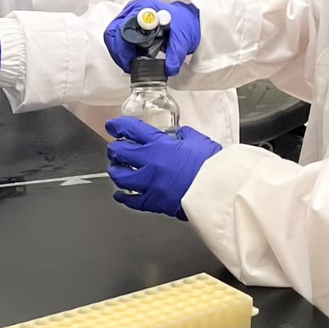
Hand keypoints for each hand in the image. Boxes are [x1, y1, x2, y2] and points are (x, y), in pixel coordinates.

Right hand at [103, 0, 200, 76]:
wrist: (188, 20)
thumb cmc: (184, 23)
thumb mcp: (182, 38)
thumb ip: (176, 54)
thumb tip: (169, 69)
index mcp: (144, 8)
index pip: (122, 28)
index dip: (123, 48)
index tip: (131, 62)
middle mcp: (133, 11)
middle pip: (114, 33)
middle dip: (120, 53)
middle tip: (130, 66)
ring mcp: (130, 18)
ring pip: (114, 38)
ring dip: (122, 53)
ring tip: (134, 64)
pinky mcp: (130, 26)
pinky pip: (120, 40)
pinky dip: (125, 52)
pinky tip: (136, 58)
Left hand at [105, 117, 220, 218]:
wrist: (216, 191)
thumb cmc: (210, 165)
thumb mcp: (196, 139)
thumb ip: (182, 135)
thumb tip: (178, 135)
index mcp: (159, 144)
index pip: (131, 130)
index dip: (118, 126)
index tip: (112, 125)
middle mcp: (149, 162)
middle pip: (120, 152)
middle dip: (114, 149)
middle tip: (115, 148)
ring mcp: (149, 183)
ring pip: (119, 176)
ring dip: (115, 171)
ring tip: (116, 169)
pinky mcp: (153, 202)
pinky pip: (130, 200)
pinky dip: (123, 196)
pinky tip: (120, 194)